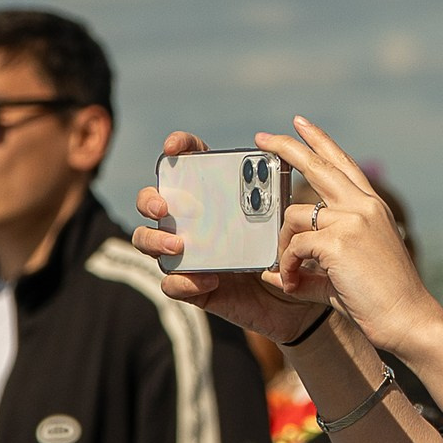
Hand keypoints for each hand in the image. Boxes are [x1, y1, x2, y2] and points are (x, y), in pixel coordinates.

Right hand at [135, 129, 323, 343]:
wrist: (295, 294)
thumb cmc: (289, 249)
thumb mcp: (286, 218)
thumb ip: (278, 197)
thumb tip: (273, 167)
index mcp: (214, 194)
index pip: (188, 161)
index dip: (177, 147)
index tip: (173, 147)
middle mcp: (192, 220)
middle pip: (151, 200)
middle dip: (149, 199)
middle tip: (164, 207)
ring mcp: (187, 252)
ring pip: (148, 241)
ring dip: (156, 240)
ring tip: (179, 245)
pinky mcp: (192, 285)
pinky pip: (173, 283)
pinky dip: (184, 281)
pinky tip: (209, 279)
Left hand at [256, 117, 442, 366]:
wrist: (409, 319)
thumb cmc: (381, 299)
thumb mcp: (346, 270)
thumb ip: (313, 263)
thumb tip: (272, 270)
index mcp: (372, 208)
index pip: (343, 163)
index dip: (320, 141)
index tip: (300, 124)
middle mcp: (364, 206)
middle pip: (317, 165)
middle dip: (286, 147)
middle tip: (261, 138)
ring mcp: (353, 221)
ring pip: (295, 216)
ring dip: (283, 245)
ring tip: (289, 272)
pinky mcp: (340, 242)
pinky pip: (295, 246)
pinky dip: (288, 266)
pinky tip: (293, 284)